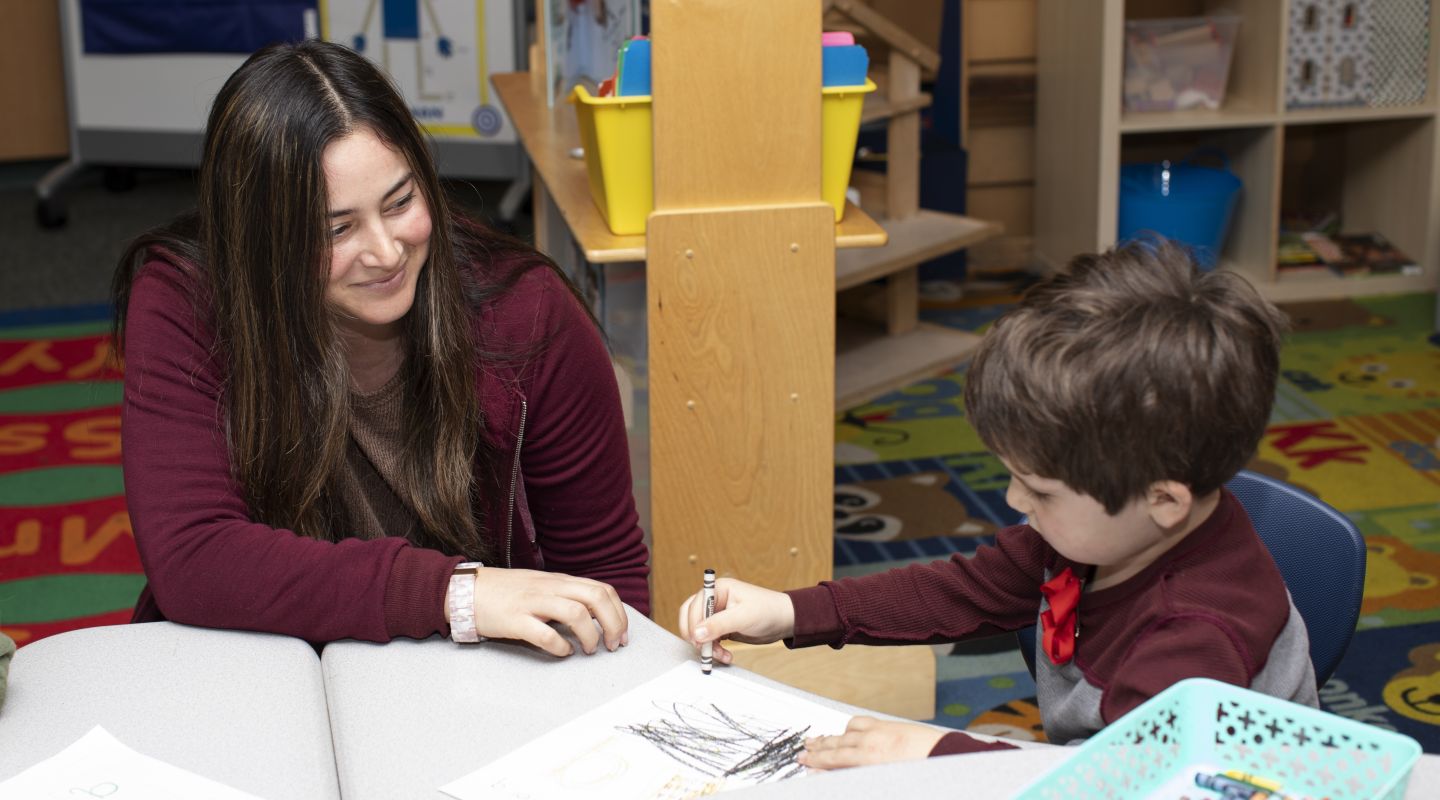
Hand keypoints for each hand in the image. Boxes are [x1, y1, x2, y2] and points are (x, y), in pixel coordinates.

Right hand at [469, 567, 626, 656]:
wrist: (465, 590)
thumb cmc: (505, 592)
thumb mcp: (541, 587)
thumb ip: (565, 596)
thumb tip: (594, 616)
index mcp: (559, 581)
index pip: (602, 589)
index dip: (619, 613)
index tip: (621, 635)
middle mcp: (550, 588)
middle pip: (596, 598)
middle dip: (613, 624)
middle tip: (612, 646)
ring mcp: (532, 603)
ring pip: (576, 612)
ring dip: (590, 635)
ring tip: (589, 650)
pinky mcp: (515, 620)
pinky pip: (545, 633)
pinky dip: (560, 646)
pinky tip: (562, 652)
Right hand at [676, 577, 794, 666]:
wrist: (785, 621)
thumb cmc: (769, 611)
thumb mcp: (743, 617)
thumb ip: (719, 624)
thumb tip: (697, 633)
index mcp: (718, 589)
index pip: (694, 606)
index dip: (693, 624)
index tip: (698, 640)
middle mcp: (715, 600)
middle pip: (692, 618)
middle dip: (696, 636)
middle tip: (704, 649)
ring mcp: (718, 614)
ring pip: (699, 631)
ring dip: (707, 646)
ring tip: (721, 654)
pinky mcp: (722, 627)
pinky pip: (709, 639)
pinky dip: (714, 649)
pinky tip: (725, 654)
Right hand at [797, 717, 945, 770]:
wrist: (945, 756)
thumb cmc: (919, 773)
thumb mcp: (886, 780)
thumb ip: (858, 776)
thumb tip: (839, 775)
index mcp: (869, 758)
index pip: (834, 760)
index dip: (816, 761)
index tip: (803, 761)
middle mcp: (871, 742)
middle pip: (836, 745)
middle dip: (817, 749)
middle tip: (802, 751)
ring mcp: (878, 731)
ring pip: (846, 732)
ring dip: (830, 737)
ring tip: (817, 739)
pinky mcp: (887, 725)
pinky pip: (862, 723)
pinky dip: (850, 727)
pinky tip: (846, 730)